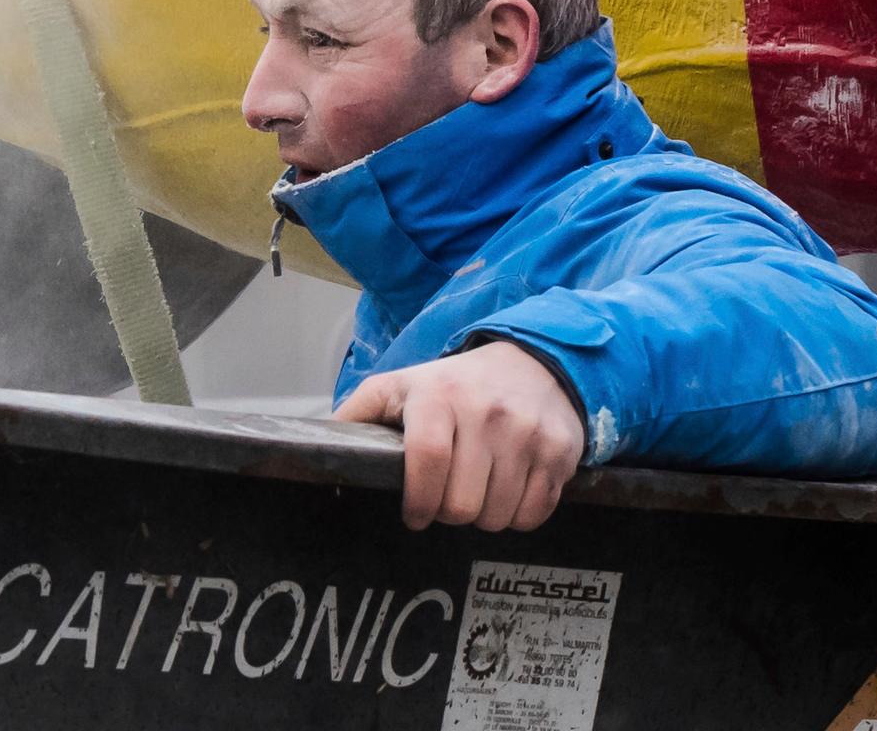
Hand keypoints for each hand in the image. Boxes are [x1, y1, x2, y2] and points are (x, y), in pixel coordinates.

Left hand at [333, 341, 583, 531]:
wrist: (536, 360)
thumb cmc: (458, 384)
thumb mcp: (404, 384)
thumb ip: (360, 412)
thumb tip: (315, 446)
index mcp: (440, 396)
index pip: (428, 461)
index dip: (419, 502)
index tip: (415, 515)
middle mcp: (488, 411)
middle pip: (462, 504)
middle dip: (449, 513)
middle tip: (448, 499)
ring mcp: (529, 431)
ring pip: (498, 515)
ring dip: (484, 517)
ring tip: (477, 492)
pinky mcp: (561, 450)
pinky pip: (535, 513)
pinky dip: (519, 516)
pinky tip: (509, 492)